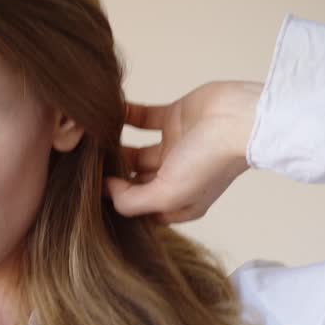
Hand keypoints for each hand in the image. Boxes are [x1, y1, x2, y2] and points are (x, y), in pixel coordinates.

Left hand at [106, 81, 261, 223]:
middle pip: (135, 180)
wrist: (239, 120)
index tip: (91, 195)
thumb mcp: (167, 195)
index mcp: (178, 203)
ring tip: (92, 142)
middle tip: (84, 167)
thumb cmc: (209, 162)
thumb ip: (133, 201)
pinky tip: (106, 114)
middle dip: (112, 176)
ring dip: (115, 146)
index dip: (117, 204)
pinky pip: (143, 119)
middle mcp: (176, 178)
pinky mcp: (175, 118)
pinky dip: (125, 115)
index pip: (140, 210)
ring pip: (136, 150)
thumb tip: (106, 190)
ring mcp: (175, 147)